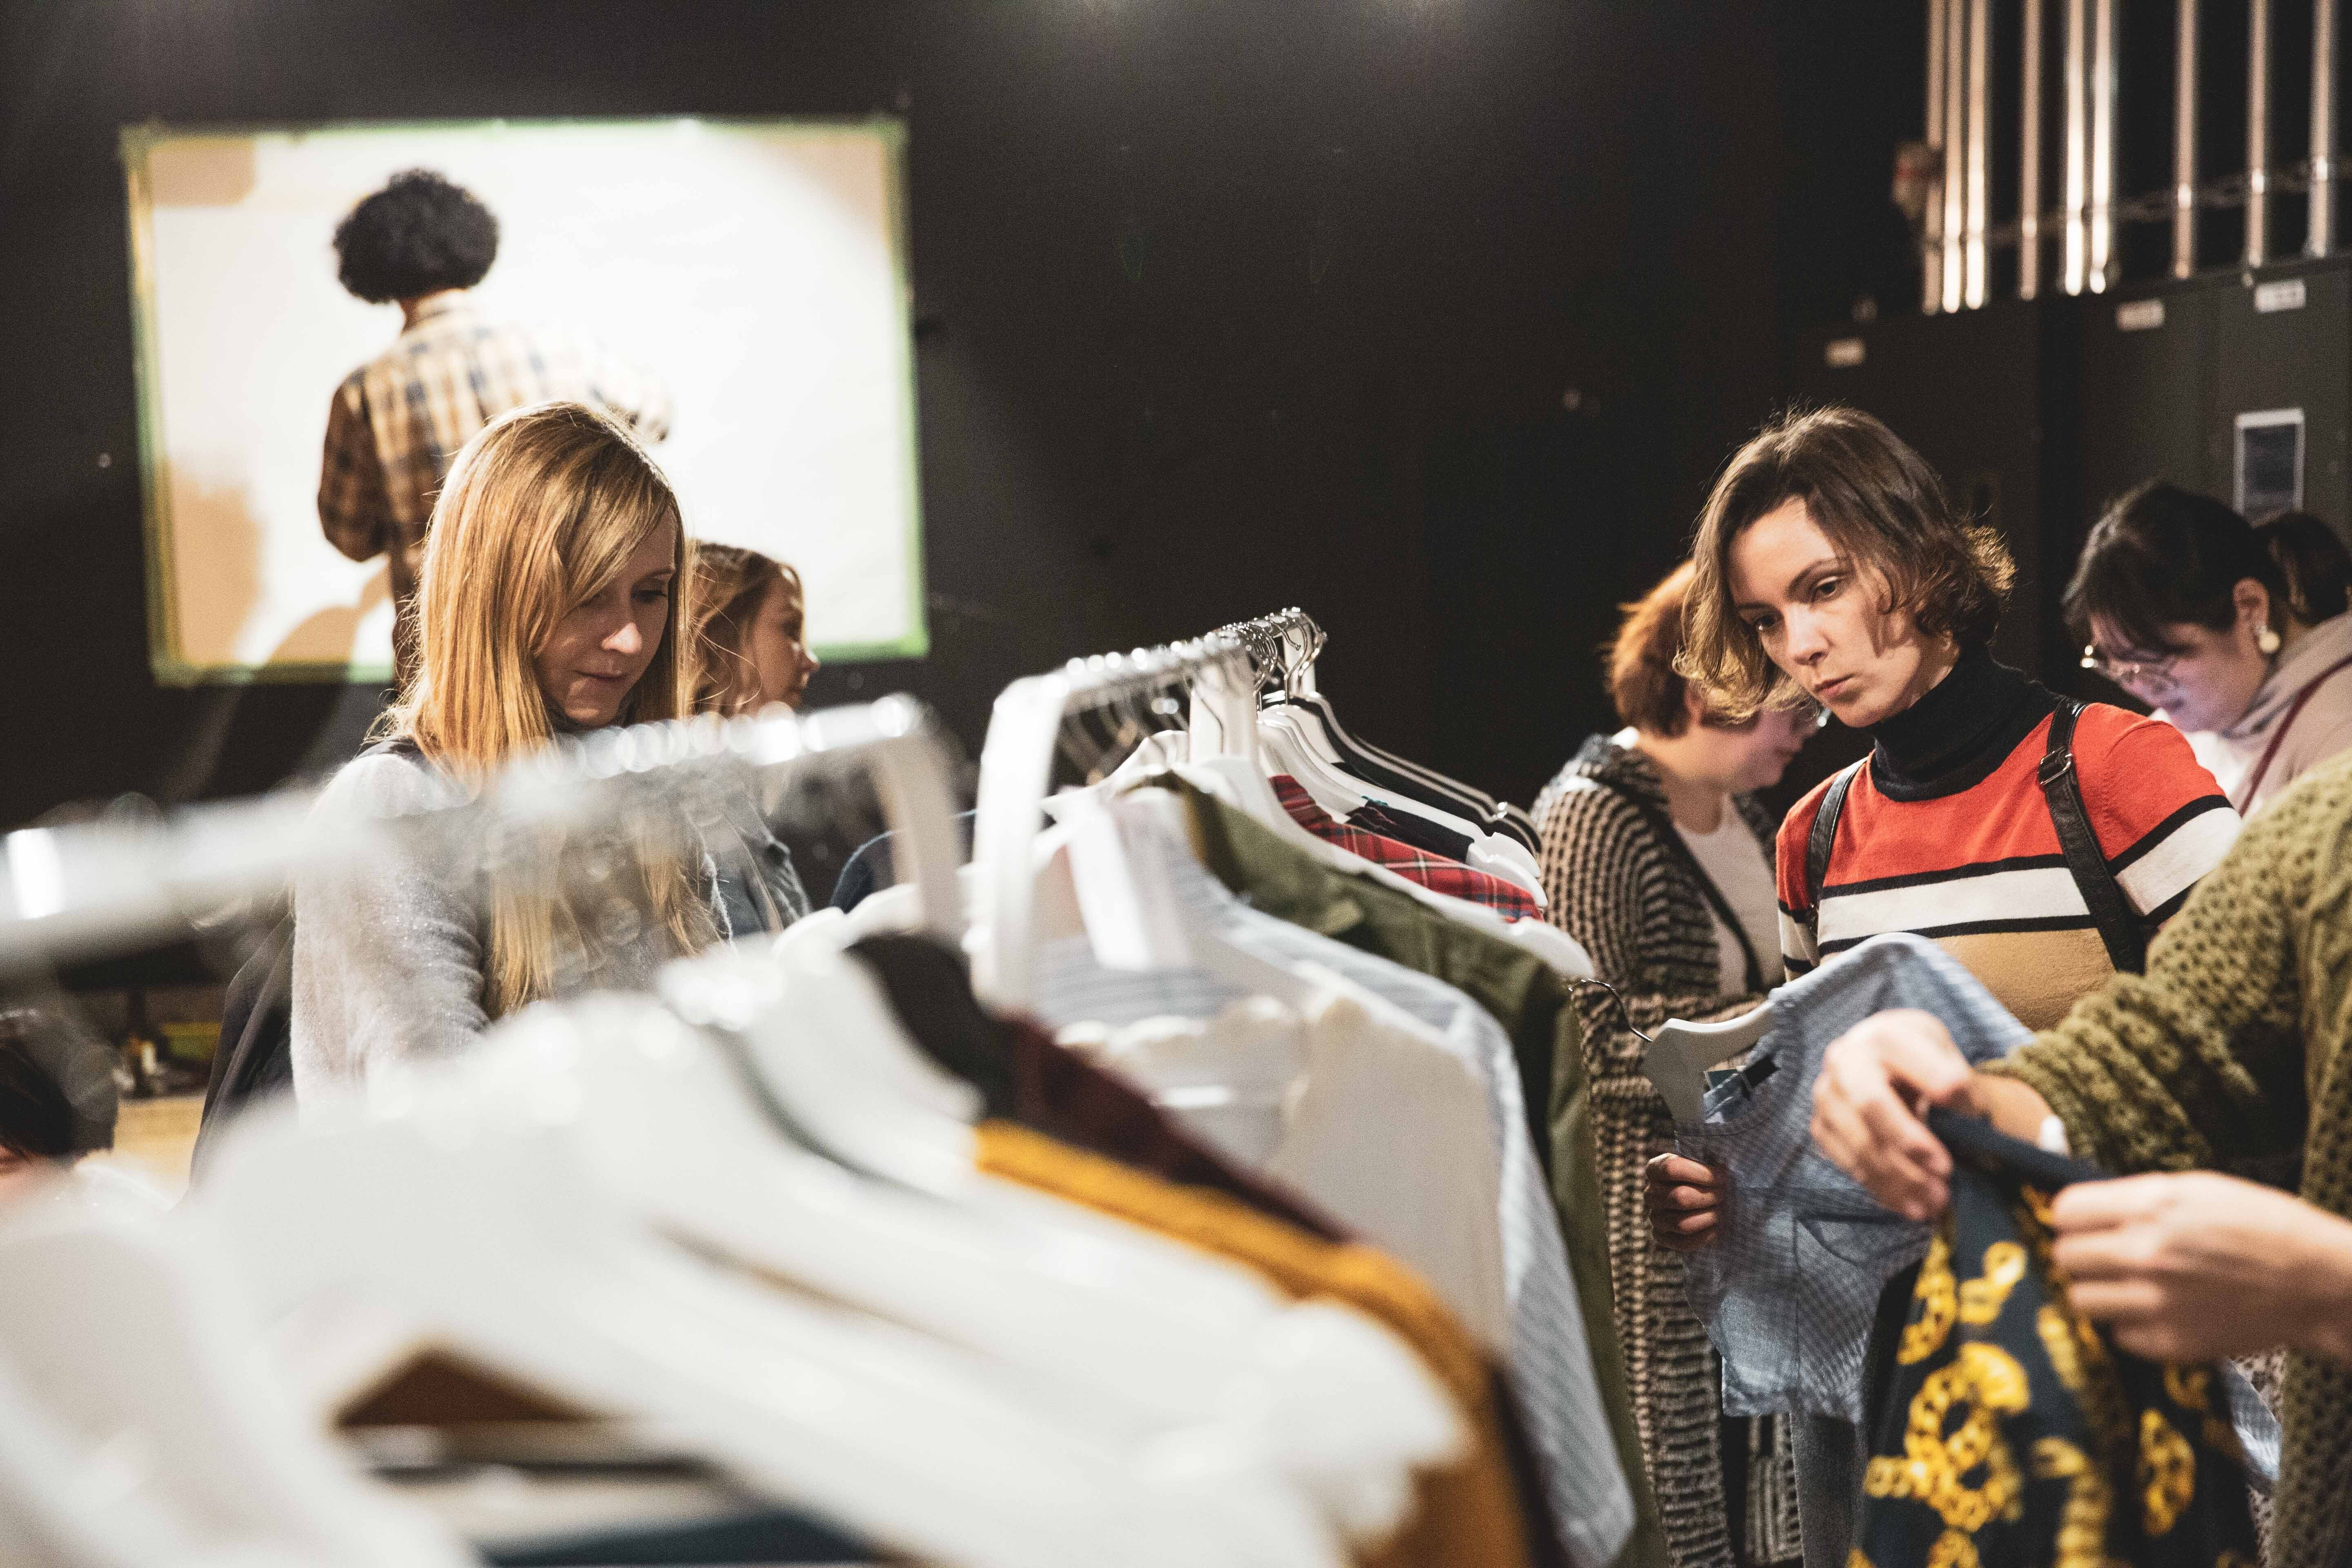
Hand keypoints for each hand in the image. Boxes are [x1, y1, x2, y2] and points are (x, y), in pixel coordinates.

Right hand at [1646, 1153, 1722, 1251]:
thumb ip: (1708, 1159)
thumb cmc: (1707, 1177)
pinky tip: (1716, 1228)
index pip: (1672, 1169)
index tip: (1723, 1177)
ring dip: (1709, 1217)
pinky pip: (1682, 1243)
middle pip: (1680, 1198)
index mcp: (1655, 1169)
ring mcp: (1654, 1217)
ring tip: (1722, 1210)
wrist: (1704, 1199)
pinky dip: (1704, 1236)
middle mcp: (1650, 1193)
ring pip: (1681, 1224)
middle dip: (1709, 1197)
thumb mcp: (1704, 1162)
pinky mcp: (1661, 1236)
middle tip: (1725, 1194)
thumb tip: (1723, 1168)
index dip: (1701, 1174)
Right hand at [1808, 1009, 2018, 1221]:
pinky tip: (1911, 1205)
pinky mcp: (1821, 1127)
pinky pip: (1848, 1164)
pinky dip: (1882, 1189)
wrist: (1880, 1062)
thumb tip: (1969, 1118)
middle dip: (1908, 1141)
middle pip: (1870, 1103)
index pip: (1909, 1058)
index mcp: (1882, 1035)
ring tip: (1936, 1202)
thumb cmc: (1921, 1061)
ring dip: (1900, 1178)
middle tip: (1945, 1171)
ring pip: (1859, 1142)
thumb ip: (1957, 1081)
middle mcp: (1844, 1060)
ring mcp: (1826, 1095)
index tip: (1973, 1115)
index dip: (1940, 1085)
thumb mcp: (1945, 1056)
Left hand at [2051, 1172, 2351, 1364]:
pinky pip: (2118, 1335)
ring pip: (2082, 1299)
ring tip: (2127, 1285)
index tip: (2083, 1223)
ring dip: (2099, 1291)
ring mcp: (2156, 1302)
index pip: (2065, 1212)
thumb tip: (2086, 1209)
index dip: (2071, 1217)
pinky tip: (2157, 1312)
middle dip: (2082, 1254)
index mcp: (2150, 1206)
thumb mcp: (2197, 1188)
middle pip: (2065, 1257)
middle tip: (2105, 1256)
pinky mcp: (2172, 1342)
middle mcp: (2145, 1253)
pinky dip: (2130, 1325)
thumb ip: (2137, 1198)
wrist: (2318, 1282)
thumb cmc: (2263, 1225)